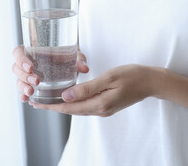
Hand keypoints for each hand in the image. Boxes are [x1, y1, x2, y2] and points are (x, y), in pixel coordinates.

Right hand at [12, 45, 88, 101]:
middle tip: (36, 81)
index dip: (21, 59)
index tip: (31, 67)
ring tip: (31, 92)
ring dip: (23, 87)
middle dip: (24, 76)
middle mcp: (27, 63)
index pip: (18, 52)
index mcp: (33, 51)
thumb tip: (84, 68)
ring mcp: (27, 76)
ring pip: (18, 80)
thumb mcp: (74, 55)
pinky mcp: (31, 86)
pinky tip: (27, 99)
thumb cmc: (68, 57)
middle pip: (16, 68)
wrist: (70, 65)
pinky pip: (23, 91)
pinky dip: (23, 95)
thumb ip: (79, 59)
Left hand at [29, 64, 161, 116]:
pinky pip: (86, 106)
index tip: (36, 104)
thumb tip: (66, 95)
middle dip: (53, 107)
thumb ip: (87, 88)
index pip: (69, 108)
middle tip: (36, 102)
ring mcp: (104, 109)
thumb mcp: (109, 78)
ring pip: (78, 109)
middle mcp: (100, 110)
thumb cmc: (132, 76)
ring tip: (48, 100)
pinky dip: (74, 103)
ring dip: (62, 106)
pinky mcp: (107, 105)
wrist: (151, 82)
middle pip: (71, 111)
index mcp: (99, 104)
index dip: (51, 106)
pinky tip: (69, 97)